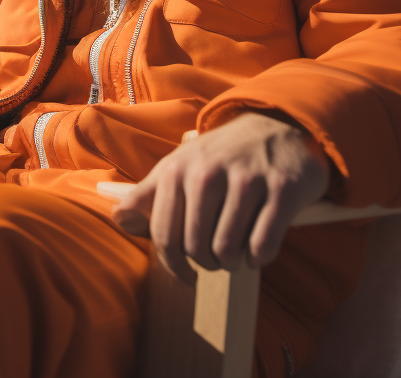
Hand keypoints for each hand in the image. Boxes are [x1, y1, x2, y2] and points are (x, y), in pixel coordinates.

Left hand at [112, 112, 330, 278]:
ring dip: (232, 262)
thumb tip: (118, 219)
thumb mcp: (179, 165)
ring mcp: (247, 180)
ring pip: (228, 250)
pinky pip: (263, 245)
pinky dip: (258, 257)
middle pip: (196, 247)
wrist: (277, 125)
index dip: (172, 264)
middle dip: (205, 263)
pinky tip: (256, 250)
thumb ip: (147, 194)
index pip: (164, 235)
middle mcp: (208, 173)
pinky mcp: (282, 190)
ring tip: (235, 254)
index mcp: (177, 169)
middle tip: (215, 258)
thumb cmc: (221, 155)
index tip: (184, 274)